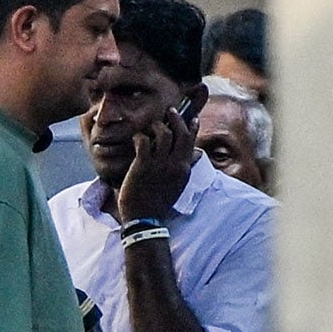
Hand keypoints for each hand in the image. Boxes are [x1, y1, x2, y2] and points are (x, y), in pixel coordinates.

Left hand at [114, 108, 196, 224]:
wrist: (144, 220)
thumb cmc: (158, 203)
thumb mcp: (178, 185)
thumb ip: (185, 168)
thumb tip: (196, 154)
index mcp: (184, 169)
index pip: (191, 141)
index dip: (192, 127)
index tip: (191, 118)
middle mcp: (174, 164)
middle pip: (180, 133)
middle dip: (176, 118)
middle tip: (169, 111)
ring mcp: (159, 165)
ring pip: (163, 134)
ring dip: (157, 126)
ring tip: (151, 126)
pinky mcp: (142, 166)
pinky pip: (143, 142)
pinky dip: (140, 136)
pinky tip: (137, 139)